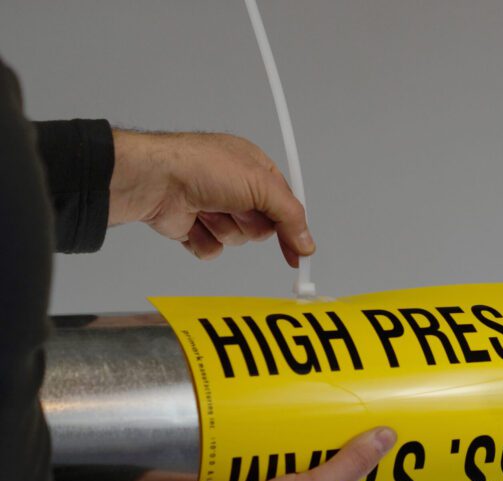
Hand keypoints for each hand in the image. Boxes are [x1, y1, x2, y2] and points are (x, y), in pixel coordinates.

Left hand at [108, 129, 314, 266]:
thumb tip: (307, 242)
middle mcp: (235, 187)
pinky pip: (212, 249)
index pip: (285, 204)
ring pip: (237, 239)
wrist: (153, 180)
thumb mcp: (261, 185)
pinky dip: (203, 239)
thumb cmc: (201, 166)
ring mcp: (214, 207)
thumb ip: (290, 216)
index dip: (293, 226)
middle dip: (249, 222)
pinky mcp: (194, 226)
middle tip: (235, 207)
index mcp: (254, 168)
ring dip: (224, 228)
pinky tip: (191, 220)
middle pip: (263, 226)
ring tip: (207, 208)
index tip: (301, 250)